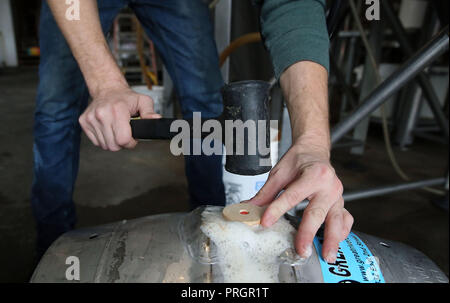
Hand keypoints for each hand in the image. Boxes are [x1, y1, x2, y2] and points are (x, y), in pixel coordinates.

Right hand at [79, 86, 160, 150]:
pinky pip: (96, 142)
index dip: (131, 142)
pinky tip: (109, 129)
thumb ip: (150, 113)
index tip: (133, 138)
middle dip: (122, 143)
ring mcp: (91, 118)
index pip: (123, 140)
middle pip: (113, 145)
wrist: (107, 89)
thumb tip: (156, 120)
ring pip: (105, 145)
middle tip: (126, 133)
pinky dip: (104, 139)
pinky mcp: (84, 122)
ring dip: (113, 141)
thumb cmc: (125, 97)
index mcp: (117, 110)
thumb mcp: (143, 101)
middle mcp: (102, 114)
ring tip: (117, 130)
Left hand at [249, 139, 352, 262]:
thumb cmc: (298, 160)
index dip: (277, 209)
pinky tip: (336, 243)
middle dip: (309, 233)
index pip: (292, 196)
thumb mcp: (279, 173)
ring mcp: (337, 195)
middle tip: (302, 250)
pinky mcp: (341, 203)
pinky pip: (346, 219)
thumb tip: (248, 208)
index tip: (265, 222)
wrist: (314, 150)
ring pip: (337, 219)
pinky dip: (342, 232)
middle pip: (317, 212)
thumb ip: (265, 193)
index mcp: (313, 174)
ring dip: (332, 239)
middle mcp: (329, 185)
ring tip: (327, 256)